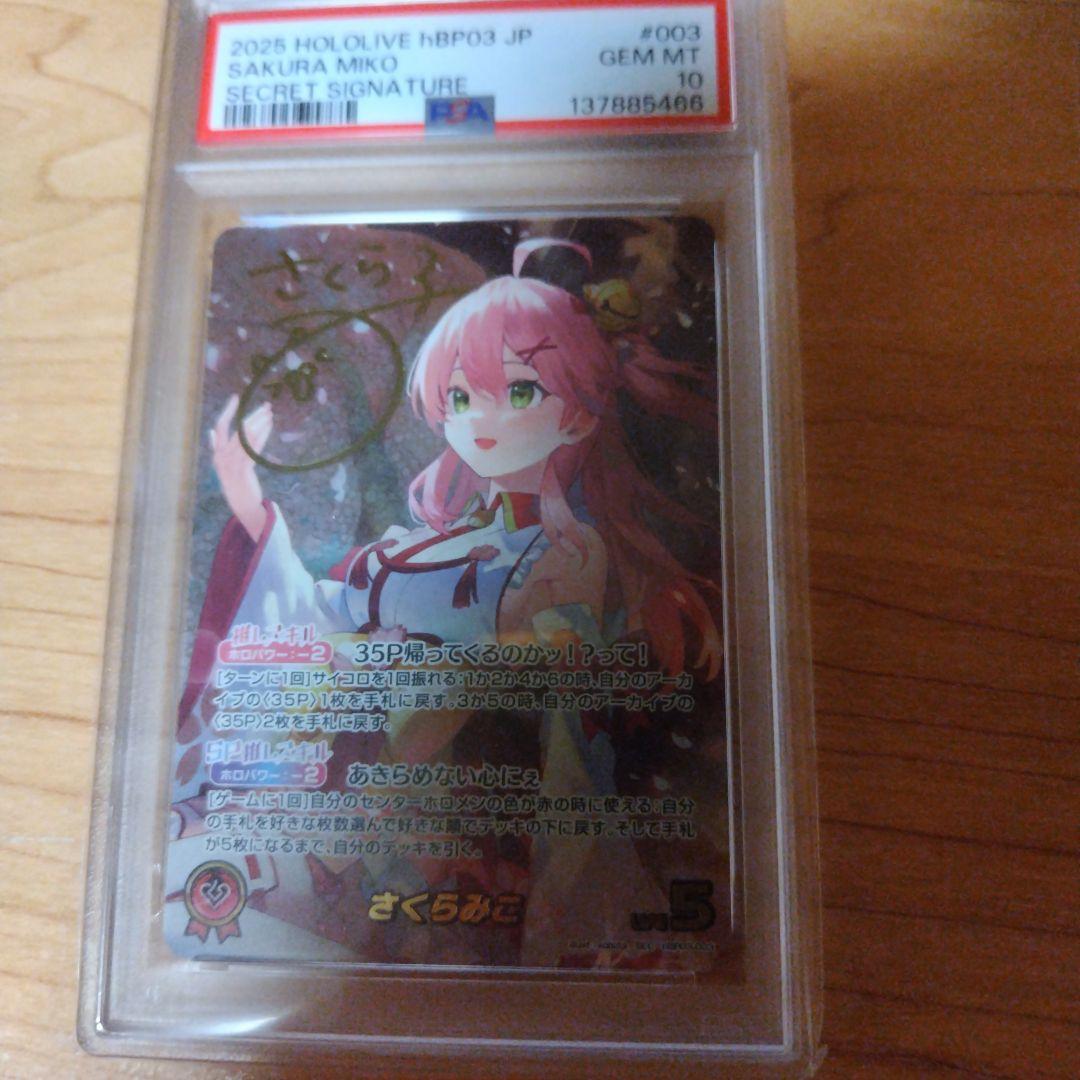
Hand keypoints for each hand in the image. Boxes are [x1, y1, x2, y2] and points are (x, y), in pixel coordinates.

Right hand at [209, 395, 272, 541]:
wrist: (242, 504)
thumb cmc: (235, 482)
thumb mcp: (223, 465)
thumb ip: (217, 448)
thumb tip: (210, 433)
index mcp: (217, 453)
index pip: (220, 427)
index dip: (227, 411)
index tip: (235, 397)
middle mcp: (222, 457)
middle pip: (237, 430)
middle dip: (253, 416)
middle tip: (266, 406)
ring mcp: (232, 464)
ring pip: (247, 438)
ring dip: (260, 424)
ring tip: (270, 414)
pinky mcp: (243, 470)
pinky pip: (253, 449)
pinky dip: (262, 436)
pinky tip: (269, 428)